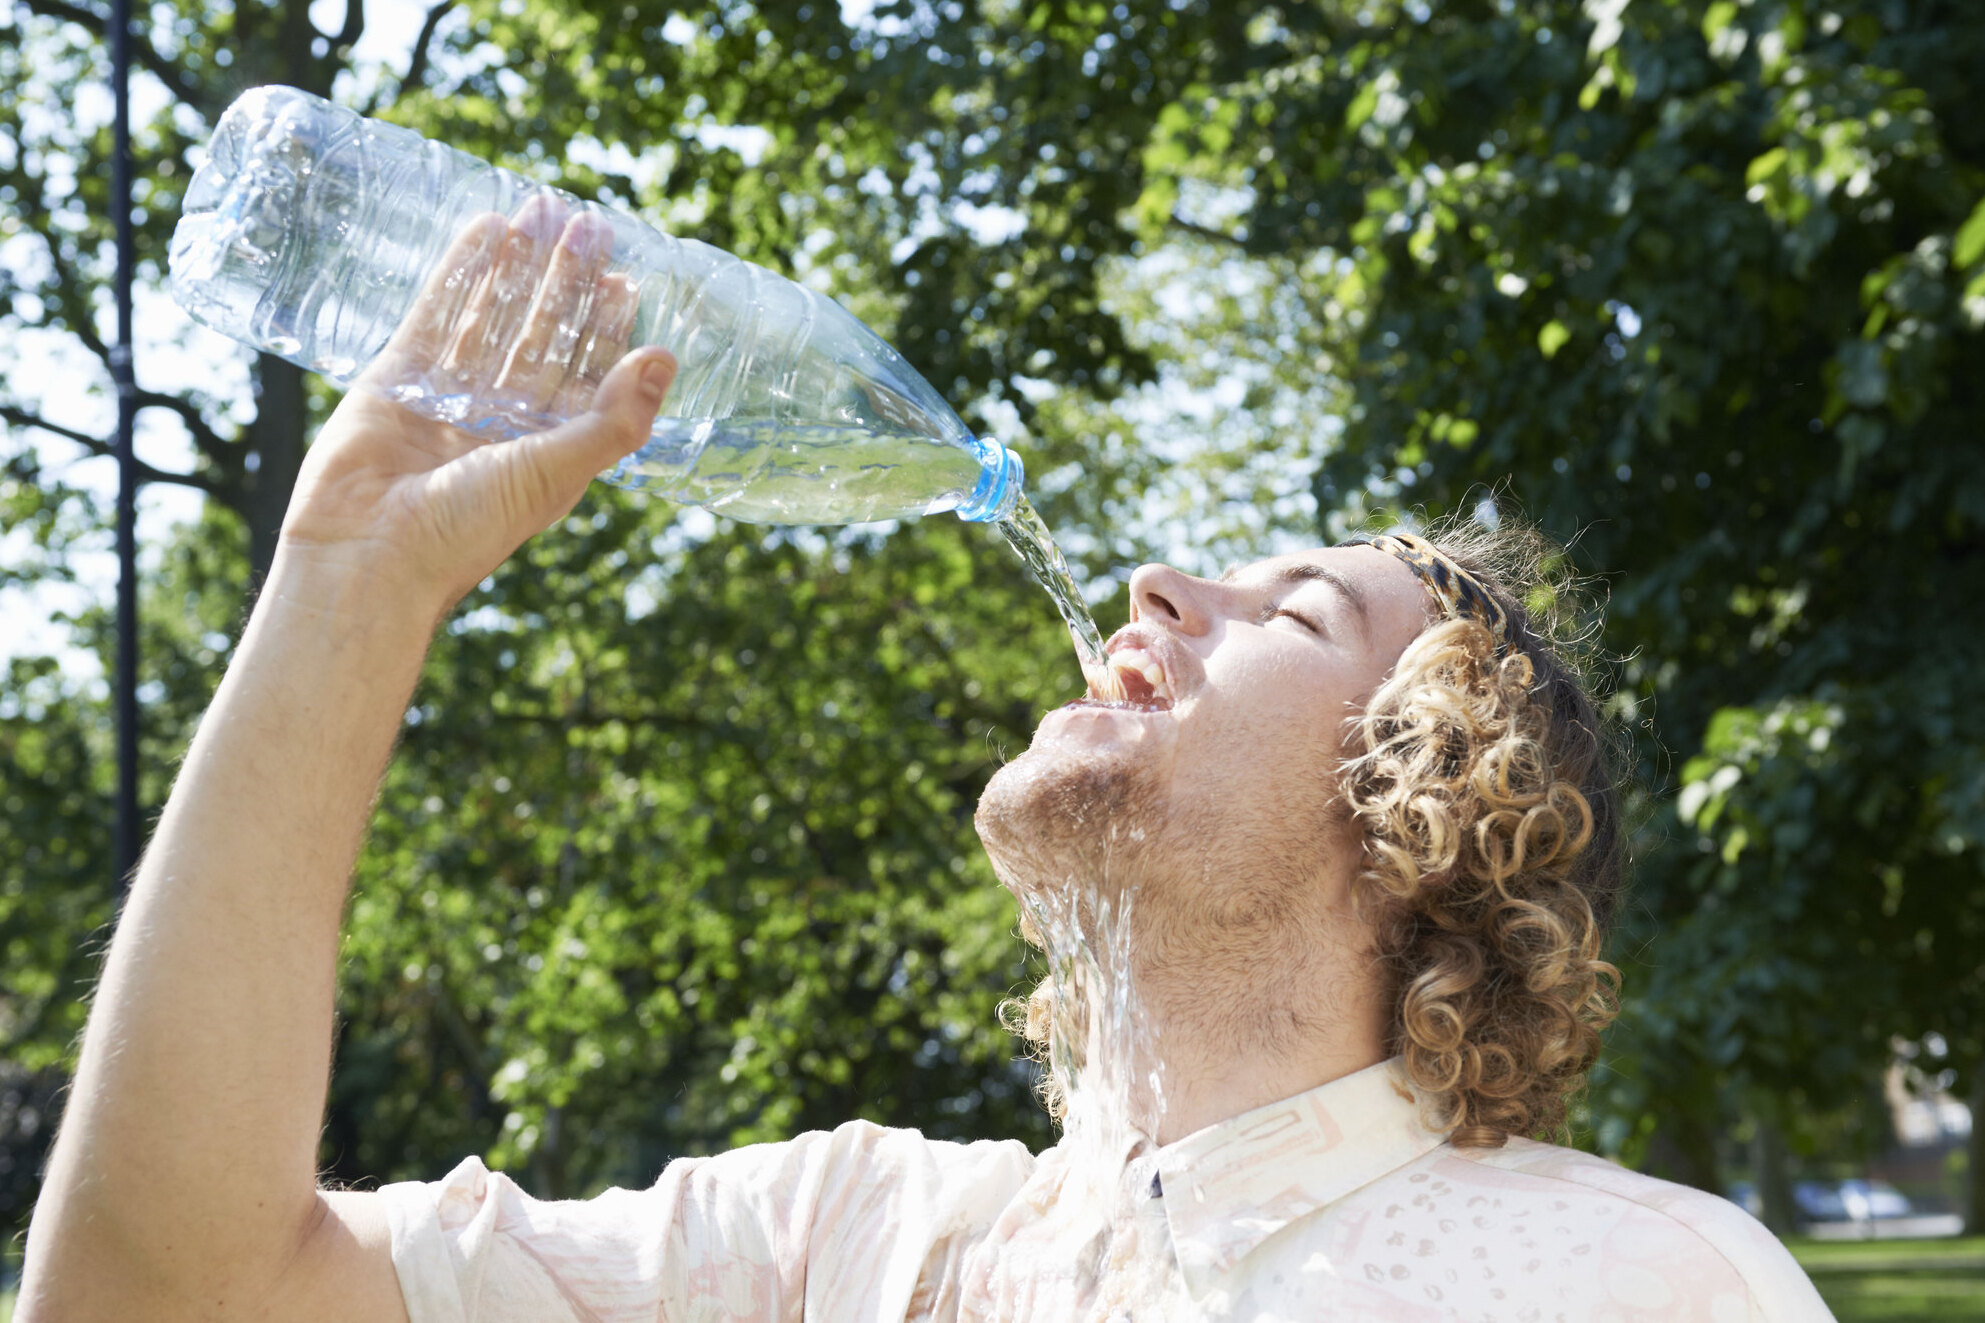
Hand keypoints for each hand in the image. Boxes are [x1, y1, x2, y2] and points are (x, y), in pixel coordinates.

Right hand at [277, 199, 674, 614]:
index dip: (607, 327)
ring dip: (518, 268)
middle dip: (567, 282)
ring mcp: (450, 398)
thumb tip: (665, 359)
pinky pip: (435, 316)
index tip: (626, 277)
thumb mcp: (556, 471)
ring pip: (492, 318)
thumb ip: (613, 418)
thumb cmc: (468, 529)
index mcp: (549, 448)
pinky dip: (461, 274)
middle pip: (543, 335)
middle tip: (589, 224)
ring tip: (541, 212)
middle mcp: (504, 421)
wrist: (368, 556)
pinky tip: (486, 230)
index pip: (588, 373)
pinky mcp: (397, 381)